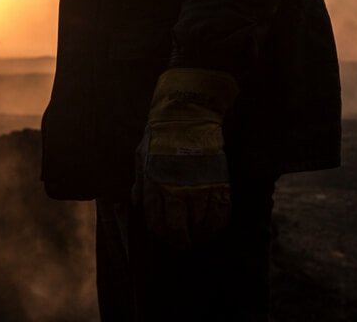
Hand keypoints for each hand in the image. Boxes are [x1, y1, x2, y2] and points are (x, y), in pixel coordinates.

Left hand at [132, 67, 238, 249]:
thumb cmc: (161, 134)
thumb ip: (140, 182)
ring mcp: (199, 187)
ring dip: (200, 234)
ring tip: (199, 236)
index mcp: (154, 185)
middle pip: (179, 229)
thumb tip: (136, 203)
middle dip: (180, 241)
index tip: (165, 236)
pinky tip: (215, 226)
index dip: (161, 234)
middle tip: (183, 243)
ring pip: (201, 224)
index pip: (156, 222)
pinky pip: (221, 210)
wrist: (187, 112)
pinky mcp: (217, 180)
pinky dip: (218, 223)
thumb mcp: (142, 156)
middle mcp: (176, 190)